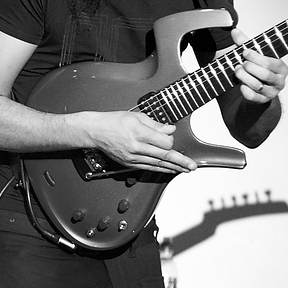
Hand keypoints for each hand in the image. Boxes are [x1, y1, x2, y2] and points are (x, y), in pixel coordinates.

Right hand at [81, 111, 195, 173]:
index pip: (164, 142)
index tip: (171, 137)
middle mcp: (136, 147)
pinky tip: (168, 170)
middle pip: (164, 156)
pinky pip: (148, 167)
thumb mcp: (136, 116)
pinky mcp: (129, 163)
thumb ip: (155, 124)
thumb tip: (169, 130)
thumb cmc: (113, 121)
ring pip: (157, 164)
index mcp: (139, 133)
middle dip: (180, 161)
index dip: (171, 141)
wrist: (95, 131)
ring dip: (173, 168)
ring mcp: (132, 157)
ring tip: (184, 170)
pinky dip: (160, 169)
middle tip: (192, 165)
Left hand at [230, 28, 287, 102]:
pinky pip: (253, 96)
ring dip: (244, 77)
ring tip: (238, 71)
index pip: (269, 62)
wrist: (256, 90)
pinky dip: (244, 90)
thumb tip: (234, 31)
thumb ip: (245, 43)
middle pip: (264, 74)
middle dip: (249, 67)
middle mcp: (280, 80)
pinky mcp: (263, 101)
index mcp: (281, 67)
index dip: (255, 56)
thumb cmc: (256, 69)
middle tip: (241, 64)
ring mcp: (272, 92)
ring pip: (257, 85)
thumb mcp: (253, 56)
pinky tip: (241, 85)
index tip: (244, 52)